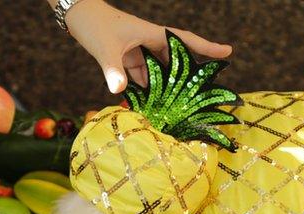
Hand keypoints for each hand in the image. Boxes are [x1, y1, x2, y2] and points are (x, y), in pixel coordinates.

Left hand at [62, 0, 231, 93]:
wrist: (75, 16)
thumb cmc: (94, 25)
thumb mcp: (105, 49)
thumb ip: (113, 71)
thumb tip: (119, 92)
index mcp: (152, 34)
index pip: (185, 41)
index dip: (207, 47)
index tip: (228, 52)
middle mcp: (149, 42)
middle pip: (176, 61)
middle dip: (189, 76)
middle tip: (205, 92)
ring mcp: (139, 52)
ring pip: (160, 72)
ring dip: (167, 88)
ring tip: (180, 107)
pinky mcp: (127, 60)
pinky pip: (143, 77)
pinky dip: (148, 90)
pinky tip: (151, 106)